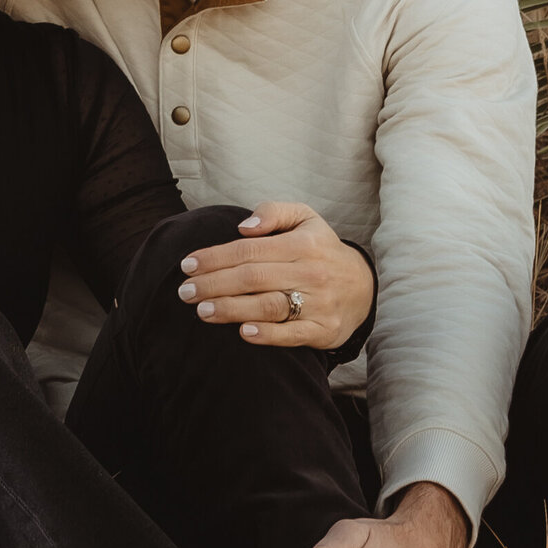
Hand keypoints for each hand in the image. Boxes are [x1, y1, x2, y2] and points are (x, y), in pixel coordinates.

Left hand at [177, 201, 373, 349]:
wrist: (363, 286)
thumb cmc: (320, 249)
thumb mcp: (305, 218)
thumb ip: (274, 212)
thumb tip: (243, 226)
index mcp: (303, 243)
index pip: (249, 250)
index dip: (215, 257)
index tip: (187, 264)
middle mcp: (311, 273)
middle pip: (253, 279)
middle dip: (213, 284)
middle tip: (184, 291)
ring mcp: (319, 303)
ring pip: (268, 307)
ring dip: (231, 309)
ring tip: (202, 310)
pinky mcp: (324, 331)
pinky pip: (292, 335)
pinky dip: (267, 335)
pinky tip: (242, 333)